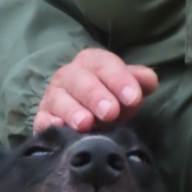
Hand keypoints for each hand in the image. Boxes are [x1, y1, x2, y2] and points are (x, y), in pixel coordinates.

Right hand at [33, 48, 157, 132]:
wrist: (84, 121)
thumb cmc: (108, 101)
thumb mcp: (125, 91)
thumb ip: (138, 84)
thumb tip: (149, 81)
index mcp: (91, 62)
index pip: (104, 64)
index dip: (119, 79)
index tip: (133, 98)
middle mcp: (69, 75)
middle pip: (80, 80)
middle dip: (95, 95)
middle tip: (111, 112)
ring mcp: (53, 97)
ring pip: (59, 100)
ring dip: (73, 111)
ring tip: (86, 124)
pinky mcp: (42, 118)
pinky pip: (43, 120)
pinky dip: (50, 124)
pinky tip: (60, 129)